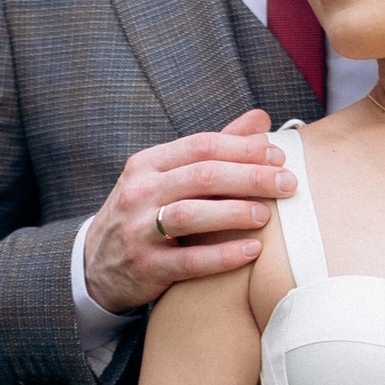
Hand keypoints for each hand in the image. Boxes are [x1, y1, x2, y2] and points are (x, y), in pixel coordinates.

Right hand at [82, 107, 293, 315]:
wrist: (97, 265)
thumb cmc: (146, 214)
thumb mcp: (168, 176)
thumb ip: (214, 149)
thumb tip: (261, 117)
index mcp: (148, 163)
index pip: (201, 145)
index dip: (244, 148)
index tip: (279, 155)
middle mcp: (140, 192)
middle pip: (202, 176)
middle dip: (250, 177)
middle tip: (287, 183)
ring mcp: (138, 230)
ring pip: (190, 215)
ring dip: (234, 213)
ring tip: (267, 215)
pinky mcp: (146, 267)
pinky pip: (189, 261)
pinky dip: (223, 256)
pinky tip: (252, 251)